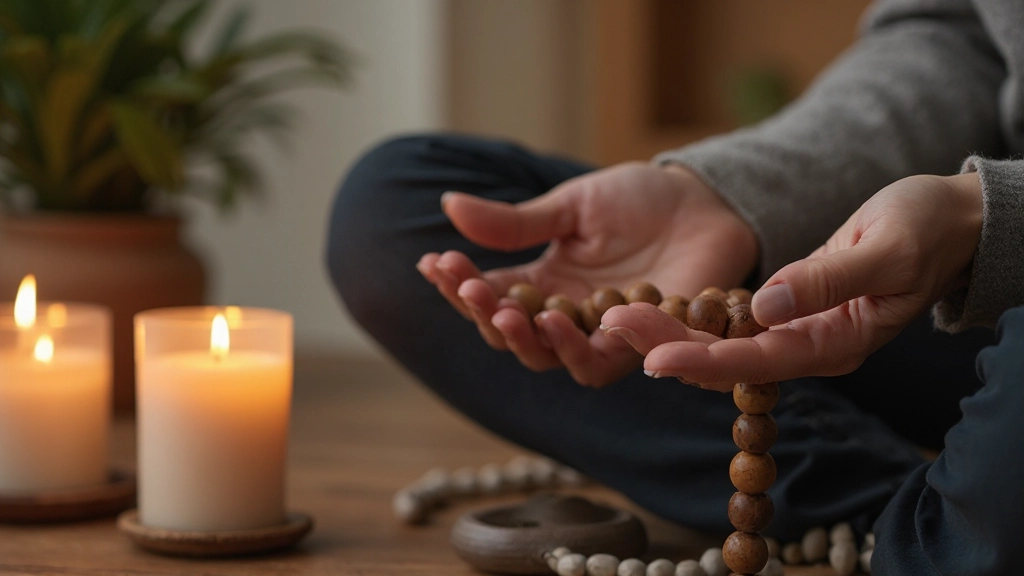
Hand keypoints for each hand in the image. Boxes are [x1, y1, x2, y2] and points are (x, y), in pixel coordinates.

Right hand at [417, 162, 757, 386]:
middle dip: (481, 313)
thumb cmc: (639, 201)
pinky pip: (599, 360)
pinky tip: (557, 318)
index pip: (489, 295)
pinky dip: (573, 346)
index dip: (458, 286)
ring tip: (506, 312)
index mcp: (543, 282)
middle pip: (509, 335)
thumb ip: (515, 222)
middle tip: (469, 285)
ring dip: (522, 339)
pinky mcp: (639, 342)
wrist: (704, 202)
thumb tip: (448, 205)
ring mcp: (600, 332)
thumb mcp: (570, 205)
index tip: (433, 263)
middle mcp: (564, 314)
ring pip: (547, 358)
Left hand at [601, 172, 983, 389]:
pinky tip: (648, 302)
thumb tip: (766, 308)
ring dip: (668, 328)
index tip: (651, 358)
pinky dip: (688, 314)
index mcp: (835, 345)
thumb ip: (825, 281)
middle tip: (610, 321)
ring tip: (614, 311)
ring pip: (718, 342)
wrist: (946, 221)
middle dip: (666, 342)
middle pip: (725, 358)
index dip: (701, 360)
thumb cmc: (925, 229)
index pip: (756, 363)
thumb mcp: (885, 249)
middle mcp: (807, 347)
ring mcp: (793, 331)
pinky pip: (727, 322)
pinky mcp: (783, 310)